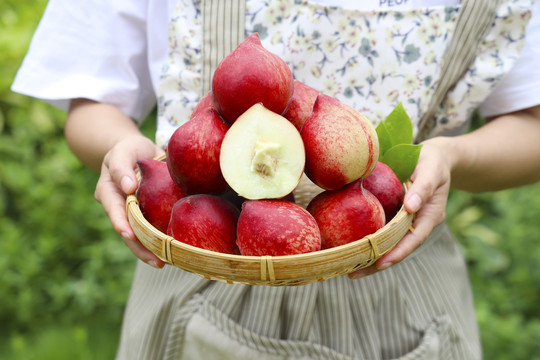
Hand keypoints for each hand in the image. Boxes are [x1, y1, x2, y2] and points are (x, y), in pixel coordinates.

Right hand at [94, 134, 165, 267]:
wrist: (136, 151)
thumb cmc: (128, 149)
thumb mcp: (123, 151)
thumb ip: (121, 166)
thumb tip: (127, 186)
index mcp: (108, 192)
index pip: (113, 209)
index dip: (120, 222)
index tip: (128, 234)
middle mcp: (118, 207)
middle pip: (126, 231)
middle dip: (139, 248)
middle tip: (155, 260)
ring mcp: (132, 214)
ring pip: (139, 236)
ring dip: (150, 250)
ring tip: (164, 262)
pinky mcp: (146, 216)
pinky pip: (151, 231)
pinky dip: (160, 241)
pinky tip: (173, 252)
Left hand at [349, 137, 451, 278]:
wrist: (435, 157)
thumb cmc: (433, 161)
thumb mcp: (432, 168)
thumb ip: (424, 186)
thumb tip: (411, 206)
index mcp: (431, 215)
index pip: (414, 239)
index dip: (398, 252)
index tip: (380, 263)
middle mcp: (419, 222)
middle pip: (399, 248)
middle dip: (378, 262)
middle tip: (353, 273)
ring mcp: (409, 222)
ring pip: (391, 244)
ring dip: (372, 257)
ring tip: (349, 269)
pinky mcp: (398, 218)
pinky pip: (386, 233)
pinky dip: (372, 242)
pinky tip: (354, 249)